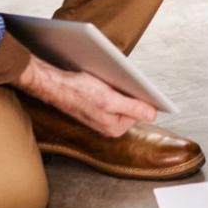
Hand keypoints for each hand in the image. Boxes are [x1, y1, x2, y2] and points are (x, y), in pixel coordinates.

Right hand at [13, 53, 156, 136]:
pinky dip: (111, 86)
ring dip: (120, 87)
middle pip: (132, 104)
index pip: (141, 111)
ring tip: (109, 80)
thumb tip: (153, 115)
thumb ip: (133, 108)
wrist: (54, 84)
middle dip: (129, 91)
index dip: (141, 96)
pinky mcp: (96, 105)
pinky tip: (102, 80)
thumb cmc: (77, 92)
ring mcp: (102, 115)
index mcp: (115, 127)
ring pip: (122, 98)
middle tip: (119, 81)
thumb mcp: (109, 100)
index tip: (140, 86)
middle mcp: (109, 125)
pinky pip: (111, 95)